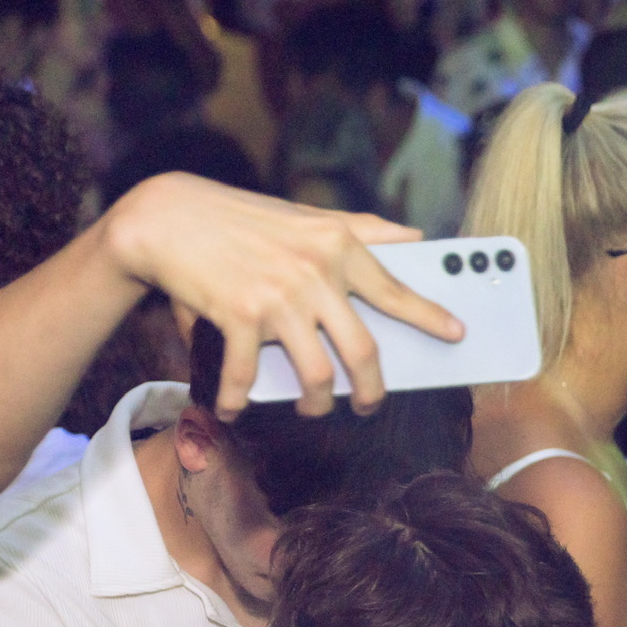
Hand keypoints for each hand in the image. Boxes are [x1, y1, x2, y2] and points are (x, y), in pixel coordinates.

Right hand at [107, 175, 463, 418]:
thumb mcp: (308, 217)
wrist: (169, 217)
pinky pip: (250, 377)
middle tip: (367, 405)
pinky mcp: (240, 316)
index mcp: (337, 247)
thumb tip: (415, 236)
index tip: (456, 334)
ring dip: (314, 405)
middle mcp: (315, 272)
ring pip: (317, 375)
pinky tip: (233, 408)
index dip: (429, 316)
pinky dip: (239, 400)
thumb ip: (364, 229)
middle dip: (370, 392)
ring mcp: (278, 297)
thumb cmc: (243, 221)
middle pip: (363, 352)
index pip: (395, 290)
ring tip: (310, 408)